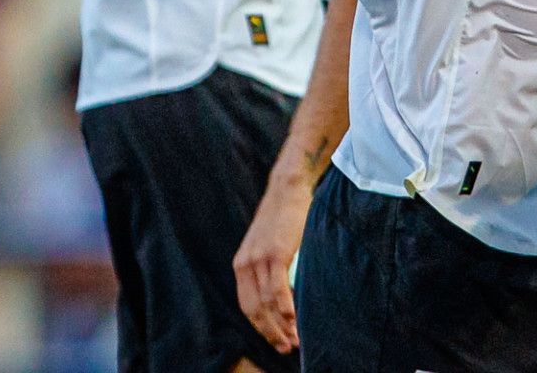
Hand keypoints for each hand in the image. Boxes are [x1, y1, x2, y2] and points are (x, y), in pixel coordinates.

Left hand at [233, 175, 312, 353]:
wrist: (287, 188)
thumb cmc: (284, 216)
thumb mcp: (269, 244)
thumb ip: (269, 267)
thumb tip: (284, 294)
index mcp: (241, 264)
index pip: (247, 305)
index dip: (261, 327)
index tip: (276, 340)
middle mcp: (245, 264)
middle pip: (254, 309)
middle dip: (270, 332)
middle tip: (286, 348)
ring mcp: (259, 259)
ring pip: (266, 303)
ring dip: (280, 325)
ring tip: (294, 339)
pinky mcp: (275, 253)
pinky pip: (277, 288)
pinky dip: (285, 307)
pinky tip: (293, 320)